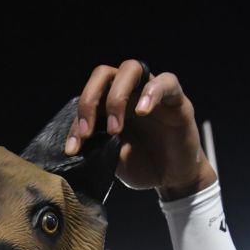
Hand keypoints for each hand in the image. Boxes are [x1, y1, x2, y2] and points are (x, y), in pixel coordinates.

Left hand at [65, 59, 216, 197]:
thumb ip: (95, 145)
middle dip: (89, 100)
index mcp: (109, 105)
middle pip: (103, 74)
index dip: (75, 122)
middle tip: (88, 132)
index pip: (87, 100)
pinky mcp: (176, 100)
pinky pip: (166, 82)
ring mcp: (151, 93)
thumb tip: (73, 146)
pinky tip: (142, 111)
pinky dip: (151, 93)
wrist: (171, 180)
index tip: (72, 149)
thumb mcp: (110, 158)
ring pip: (131, 69)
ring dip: (116, 97)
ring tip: (115, 130)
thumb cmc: (141, 165)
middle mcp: (129, 93)